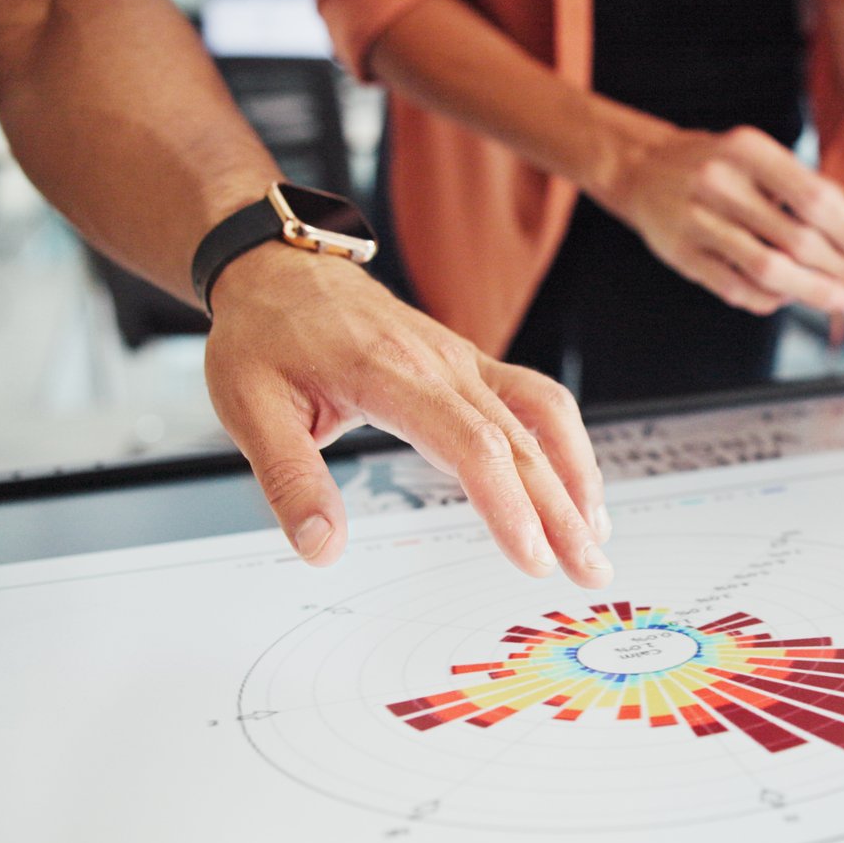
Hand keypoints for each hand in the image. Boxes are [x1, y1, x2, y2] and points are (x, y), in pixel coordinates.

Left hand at [204, 243, 612, 585]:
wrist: (281, 269)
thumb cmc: (267, 336)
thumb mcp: (248, 409)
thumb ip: (288, 481)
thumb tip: (320, 548)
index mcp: (390, 373)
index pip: (470, 444)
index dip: (508, 504)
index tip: (533, 557)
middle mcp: (442, 364)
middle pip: (522, 442)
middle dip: (562, 513)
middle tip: (589, 573)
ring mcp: (465, 362)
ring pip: (543, 419)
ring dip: (578, 478)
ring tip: (595, 538)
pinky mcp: (473, 366)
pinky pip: (537, 402)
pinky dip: (568, 447)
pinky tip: (578, 490)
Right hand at [590, 120, 843, 315]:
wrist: (641, 169)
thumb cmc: (716, 165)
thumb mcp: (760, 160)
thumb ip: (807, 191)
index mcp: (748, 149)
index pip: (815, 197)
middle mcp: (720, 182)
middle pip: (798, 238)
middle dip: (843, 268)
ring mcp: (697, 220)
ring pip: (769, 270)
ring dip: (815, 291)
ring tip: (843, 299)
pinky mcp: (682, 255)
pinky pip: (736, 289)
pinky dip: (770, 299)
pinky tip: (793, 299)